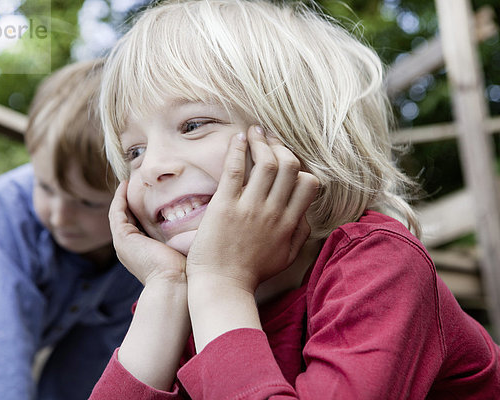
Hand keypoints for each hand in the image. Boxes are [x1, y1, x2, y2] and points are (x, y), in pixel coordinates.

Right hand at [109, 181, 186, 284]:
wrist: (175, 285)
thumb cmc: (186, 272)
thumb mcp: (184, 250)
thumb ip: (185, 237)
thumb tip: (204, 223)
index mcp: (142, 253)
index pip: (138, 226)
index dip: (141, 209)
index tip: (151, 193)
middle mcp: (130, 249)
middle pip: (126, 219)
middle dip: (130, 201)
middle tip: (138, 182)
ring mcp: (124, 244)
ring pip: (119, 214)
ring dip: (122, 197)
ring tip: (129, 180)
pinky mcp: (123, 238)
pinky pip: (117, 212)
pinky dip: (119, 198)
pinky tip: (125, 185)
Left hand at [186, 125, 318, 293]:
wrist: (223, 286)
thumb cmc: (252, 273)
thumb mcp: (286, 257)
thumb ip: (299, 232)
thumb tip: (306, 212)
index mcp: (289, 223)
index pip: (308, 183)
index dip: (301, 168)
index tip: (287, 160)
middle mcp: (273, 212)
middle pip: (289, 166)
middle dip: (282, 146)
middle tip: (270, 137)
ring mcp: (250, 207)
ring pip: (266, 163)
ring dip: (262, 141)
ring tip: (255, 131)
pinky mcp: (225, 206)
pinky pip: (235, 169)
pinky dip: (237, 149)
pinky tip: (238, 137)